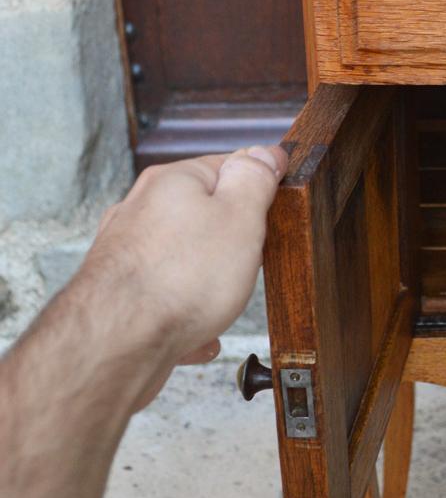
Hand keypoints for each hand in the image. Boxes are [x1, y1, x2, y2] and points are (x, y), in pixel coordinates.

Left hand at [80, 145, 287, 404]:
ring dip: (209, 286)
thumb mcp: (240, 216)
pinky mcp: (120, 295)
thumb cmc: (179, 280)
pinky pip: (167, 301)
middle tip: (249, 263)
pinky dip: (187, 317)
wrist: (117, 344)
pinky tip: (200, 336)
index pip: (227, 166)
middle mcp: (141, 210)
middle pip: (204, 216)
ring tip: (219, 304)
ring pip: (185, 263)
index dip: (257, 190)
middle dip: (232, 245)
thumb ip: (254, 180)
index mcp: (172, 182)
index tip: (274, 212)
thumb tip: (265, 153)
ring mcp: (127, 253)